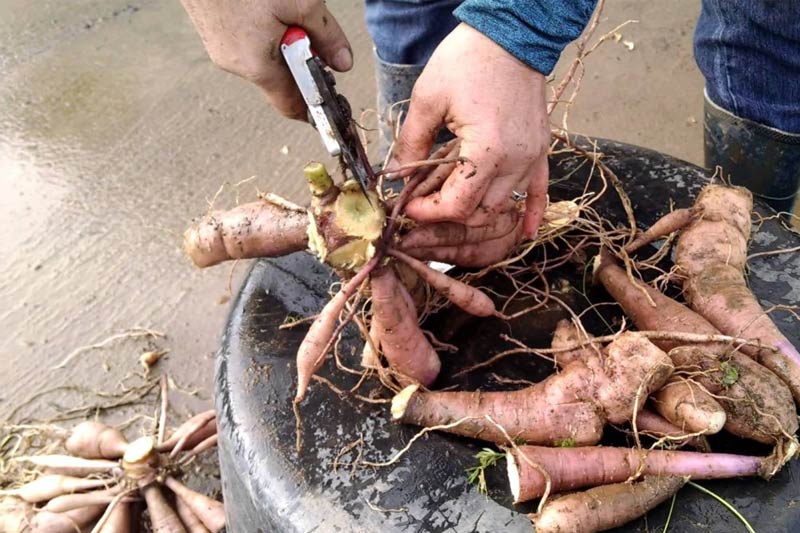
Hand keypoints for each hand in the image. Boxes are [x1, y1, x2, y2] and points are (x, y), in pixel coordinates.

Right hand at [179, 0, 352, 119]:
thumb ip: (326, 36)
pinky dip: (264, 31)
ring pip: (264, 58)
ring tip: (283, 10)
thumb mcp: (300, 3)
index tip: (332, 98)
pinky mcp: (213, 31)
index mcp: (258, 66)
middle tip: (309, 30)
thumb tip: (343, 63)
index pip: (291, 106)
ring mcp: (220, 48)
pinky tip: (264, 6)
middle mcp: (235, 64)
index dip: (314, 106)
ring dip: (282, 41)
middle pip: (280, 79)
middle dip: (300, 60)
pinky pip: (247, 43)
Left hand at [389, 23, 549, 237]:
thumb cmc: (468, 60)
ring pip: (503, 206)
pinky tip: (528, 232)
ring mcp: (532, 157)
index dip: (428, 211)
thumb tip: (397, 176)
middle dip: (448, 213)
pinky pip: (541, 190)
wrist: (509, 34)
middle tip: (424, 201)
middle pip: (479, 212)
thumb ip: (411, 144)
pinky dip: (533, 212)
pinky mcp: (540, 150)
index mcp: (487, 150)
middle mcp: (515, 160)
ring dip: (476, 210)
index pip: (457, 205)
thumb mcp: (427, 99)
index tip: (409, 205)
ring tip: (451, 199)